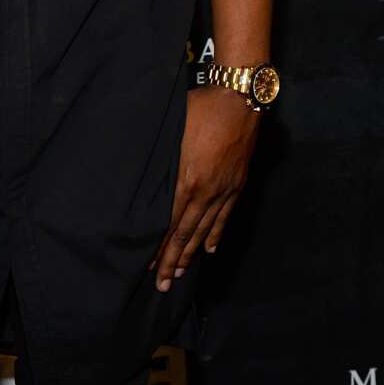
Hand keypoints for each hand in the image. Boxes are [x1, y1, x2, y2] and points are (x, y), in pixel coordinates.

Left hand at [148, 85, 260, 289]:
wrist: (239, 99)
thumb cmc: (201, 108)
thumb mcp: (174, 130)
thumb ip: (162, 158)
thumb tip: (144, 174)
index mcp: (187, 178)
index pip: (168, 221)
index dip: (158, 245)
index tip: (147, 264)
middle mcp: (206, 191)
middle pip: (185, 232)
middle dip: (172, 260)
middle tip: (161, 284)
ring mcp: (224, 190)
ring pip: (205, 229)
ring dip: (191, 253)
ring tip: (180, 273)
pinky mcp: (236, 185)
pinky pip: (225, 216)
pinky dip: (216, 235)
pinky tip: (210, 249)